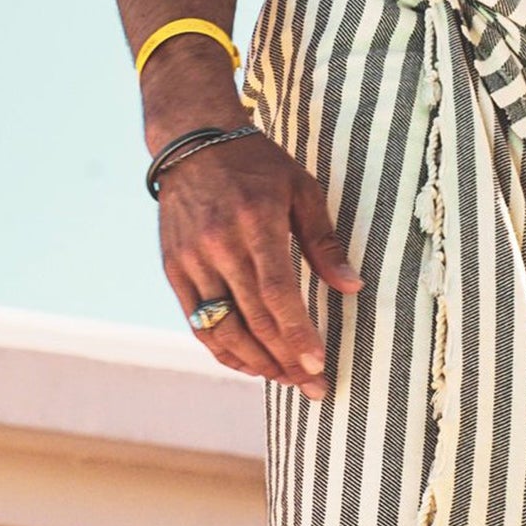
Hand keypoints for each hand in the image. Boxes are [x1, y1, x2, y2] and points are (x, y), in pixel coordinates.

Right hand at [156, 132, 364, 398]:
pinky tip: (246, 363)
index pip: (278, 293)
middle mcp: (219, 244)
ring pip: (221, 328)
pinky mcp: (174, 268)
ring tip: (283, 379)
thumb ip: (324, 240)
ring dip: (254, 362)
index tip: (318, 365)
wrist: (193, 139)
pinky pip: (197, 321)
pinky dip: (221, 348)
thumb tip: (352, 286)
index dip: (298, 335)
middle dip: (284, 360)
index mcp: (256, 222)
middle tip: (312, 386)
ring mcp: (191, 259)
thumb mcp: (300, 188)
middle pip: (253, 319)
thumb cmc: (256, 163)